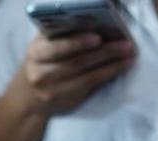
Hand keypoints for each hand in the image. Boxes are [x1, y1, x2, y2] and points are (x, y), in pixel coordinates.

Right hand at [18, 32, 135, 115]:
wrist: (28, 97)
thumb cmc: (42, 62)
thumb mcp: (43, 46)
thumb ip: (61, 35)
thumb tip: (93, 21)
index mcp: (35, 53)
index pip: (55, 48)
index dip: (76, 43)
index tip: (97, 37)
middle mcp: (41, 73)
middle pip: (76, 62)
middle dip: (104, 52)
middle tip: (125, 45)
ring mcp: (53, 90)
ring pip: (86, 76)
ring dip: (111, 65)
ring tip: (129, 55)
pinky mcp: (65, 101)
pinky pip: (90, 87)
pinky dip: (108, 75)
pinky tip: (121, 67)